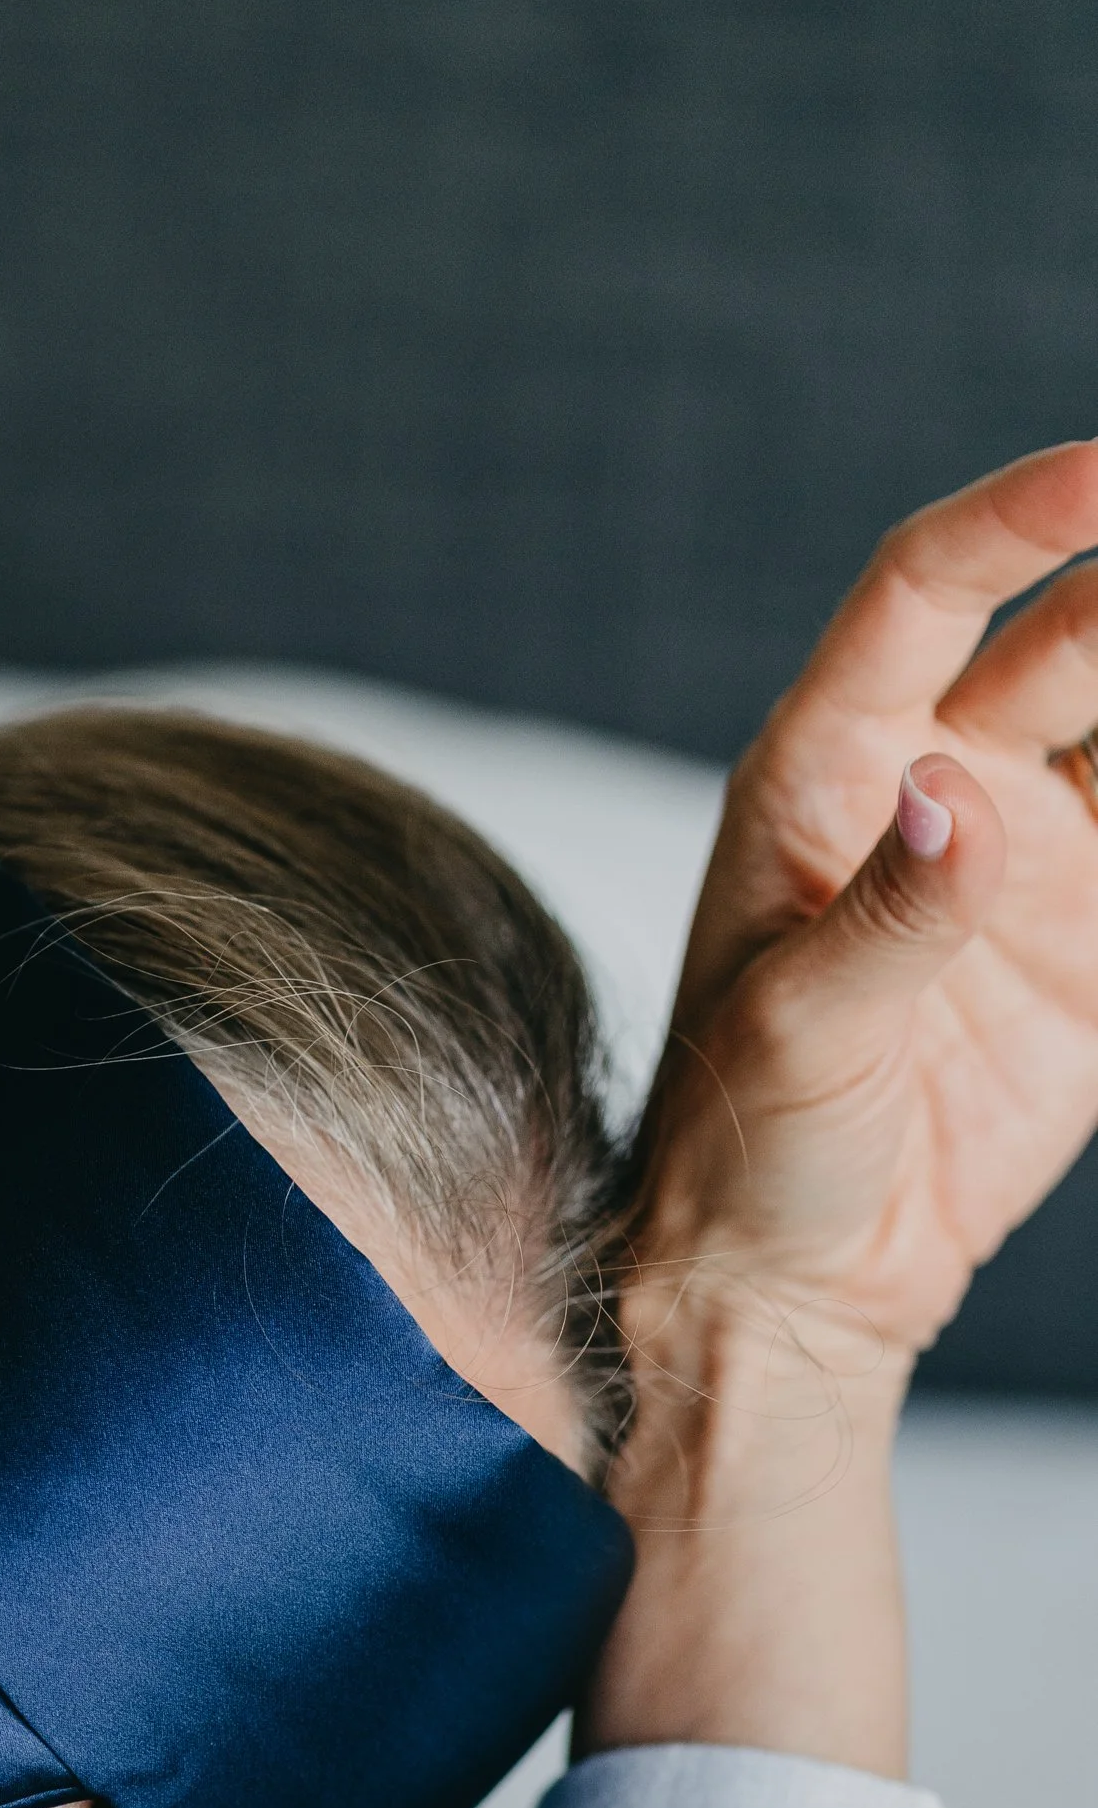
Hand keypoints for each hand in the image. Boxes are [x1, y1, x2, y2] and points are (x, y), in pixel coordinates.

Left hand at [639, 437, 1097, 1353]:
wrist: (796, 1288)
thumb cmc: (743, 1152)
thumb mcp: (796, 1036)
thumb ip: (882, 918)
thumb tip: (952, 788)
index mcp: (821, 776)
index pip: (922, 593)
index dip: (1013, 519)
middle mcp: (932, 785)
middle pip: (1070, 633)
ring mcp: (1025, 859)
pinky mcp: (1092, 940)